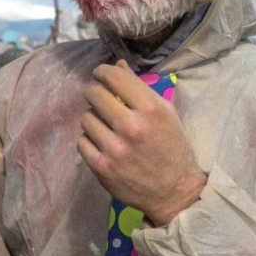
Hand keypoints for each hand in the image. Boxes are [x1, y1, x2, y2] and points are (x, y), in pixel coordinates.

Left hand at [78, 60, 206, 225]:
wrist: (174, 190)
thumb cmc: (172, 146)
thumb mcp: (165, 112)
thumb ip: (139, 87)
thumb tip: (117, 64)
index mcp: (151, 108)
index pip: (113, 77)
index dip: (103, 71)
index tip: (102, 75)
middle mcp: (131, 126)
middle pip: (94, 94)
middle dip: (96, 92)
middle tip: (102, 99)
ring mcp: (114, 149)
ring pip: (86, 118)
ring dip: (94, 118)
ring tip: (107, 126)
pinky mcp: (102, 168)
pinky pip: (82, 141)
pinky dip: (90, 140)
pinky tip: (104, 143)